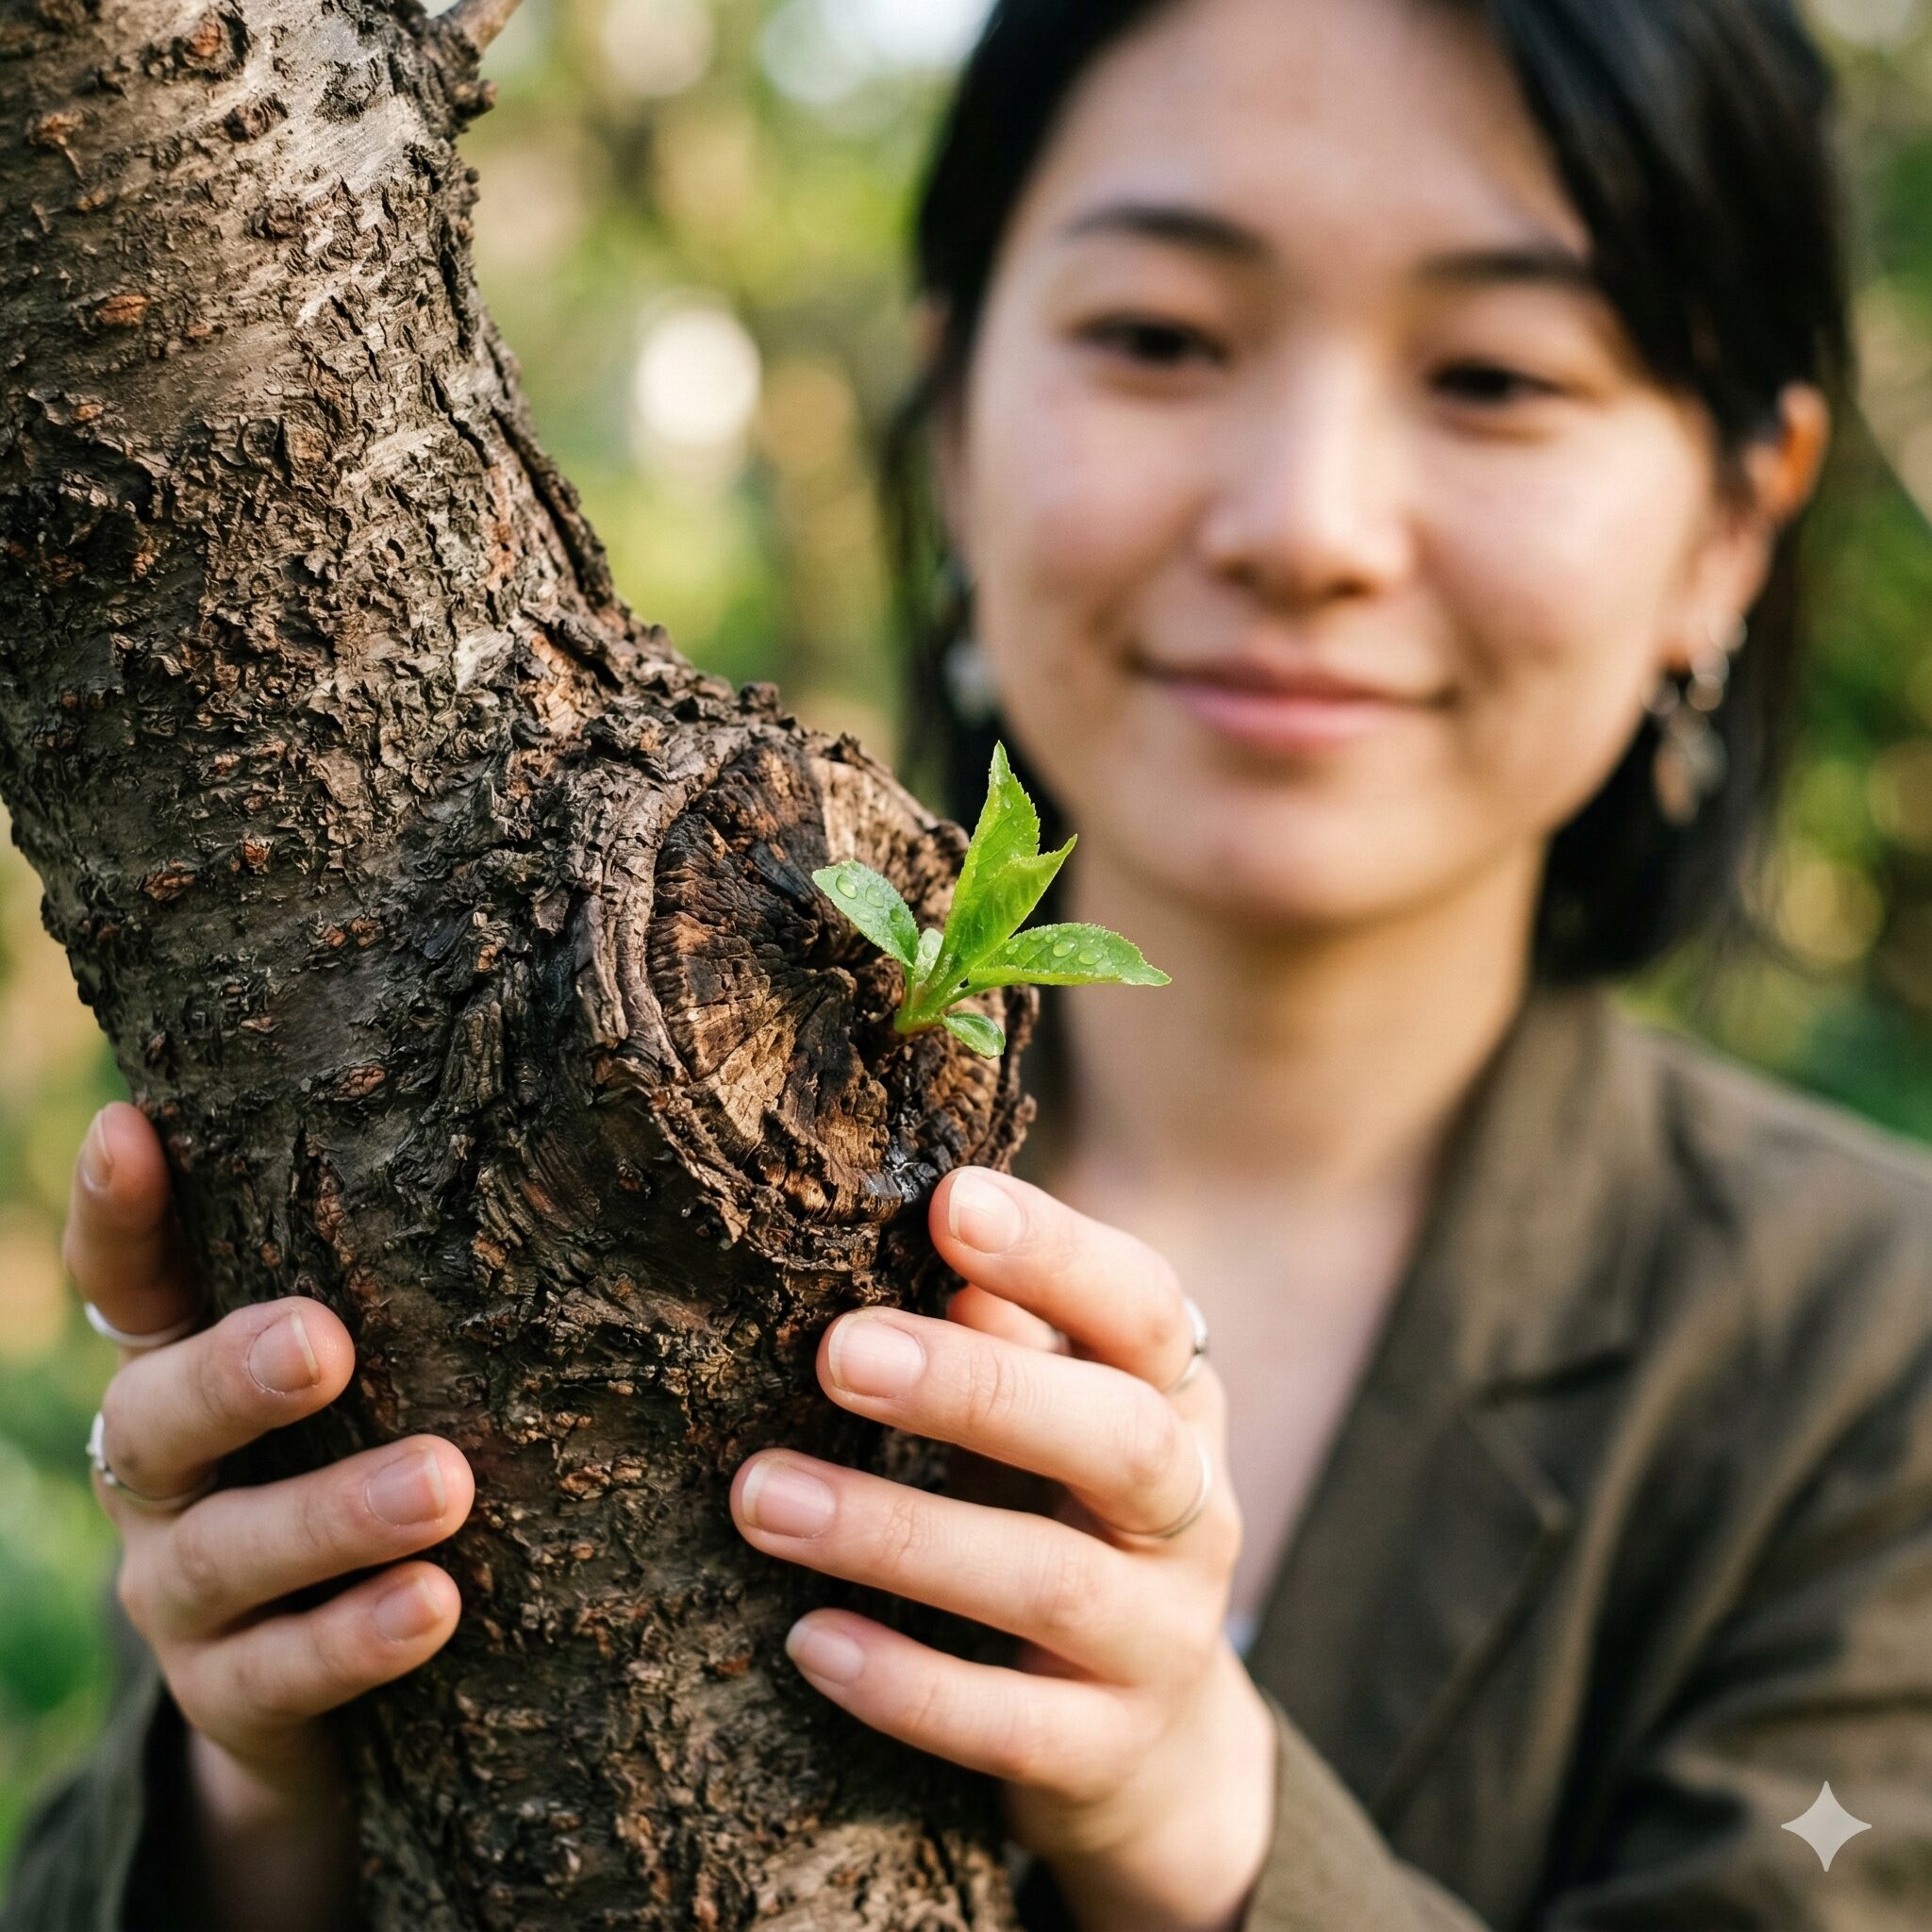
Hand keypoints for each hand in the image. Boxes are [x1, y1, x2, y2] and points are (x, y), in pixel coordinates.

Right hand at [66, 1102, 475, 1930]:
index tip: (128, 1128)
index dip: (119, 1213)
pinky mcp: (233, 1696)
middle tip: (321, 1342)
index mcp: (189, 1368)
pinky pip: (278, 1674)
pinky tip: (434, 1605)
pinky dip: (354, 1638)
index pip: (134, 1282)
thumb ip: (400, 1285)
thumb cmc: (379, 1456)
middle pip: (155, 1414)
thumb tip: (543, 1149)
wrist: (341, 1695)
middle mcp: (162, 1474)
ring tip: (442, 1486)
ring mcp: (184, 1592)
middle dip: (231, 1375)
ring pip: (222, 1552)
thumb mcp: (378, 1371)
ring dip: (331, 1515)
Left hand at [729, 1166, 1275, 1931]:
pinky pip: (1012, 1725)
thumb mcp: (1056, 1417)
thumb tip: (927, 1225)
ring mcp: (1163, 1639)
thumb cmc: (1069, 1518)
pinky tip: (808, 1640)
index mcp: (1178, 1399)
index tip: (949, 1203)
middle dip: (977, 1389)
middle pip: (1119, 1438)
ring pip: (1051, 1582)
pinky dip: (907, 1682)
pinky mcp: (1110, 1752)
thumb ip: (1008, 1333)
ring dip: (899, 1534)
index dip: (1058, 1253)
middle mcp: (1194, 1512)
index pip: (1144, 1308)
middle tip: (838, 1351)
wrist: (1160, 1744)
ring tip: (762, 1496)